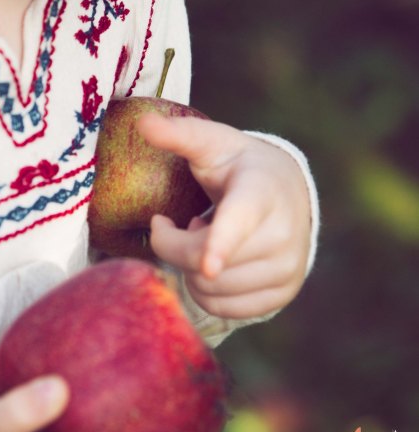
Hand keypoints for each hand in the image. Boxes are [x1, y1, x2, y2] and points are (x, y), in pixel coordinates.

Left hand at [137, 114, 311, 320]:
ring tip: (206, 238)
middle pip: (203, 260)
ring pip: (210, 288)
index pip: (238, 221)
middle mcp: (282, 234)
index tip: (208, 265)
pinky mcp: (283, 295)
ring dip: (191, 268)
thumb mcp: (211, 143)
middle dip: (175, 243)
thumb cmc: (238, 164)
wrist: (289, 190)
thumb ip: (178, 134)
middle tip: (186, 221)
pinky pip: (224, 309)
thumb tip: (142, 121)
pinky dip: (206, 290)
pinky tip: (216, 263)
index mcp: (260, 193)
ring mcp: (287, 268)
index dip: (220, 244)